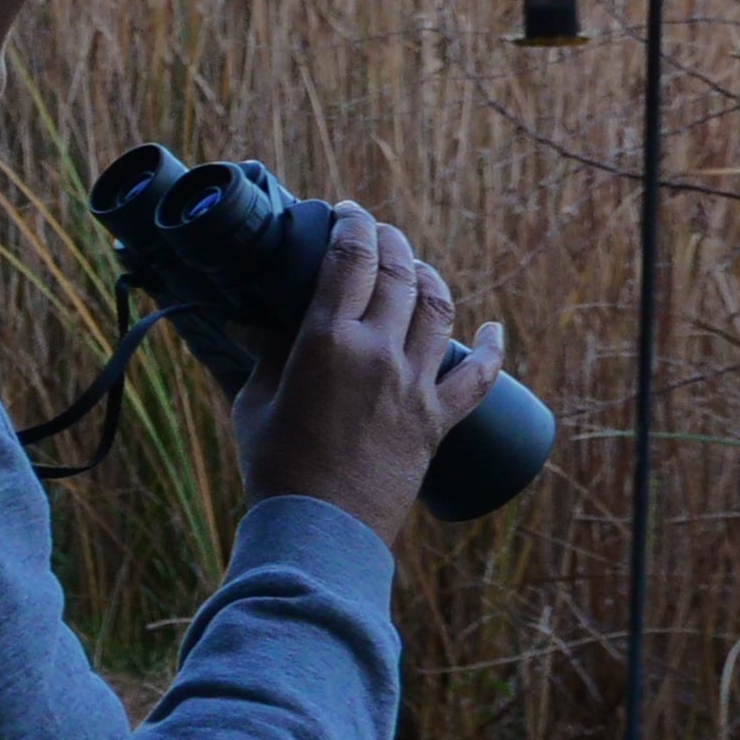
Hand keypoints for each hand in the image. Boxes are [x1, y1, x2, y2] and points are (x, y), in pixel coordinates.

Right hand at [231, 203, 505, 542]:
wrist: (321, 526)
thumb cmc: (275, 466)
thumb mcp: (255, 401)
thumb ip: (261, 354)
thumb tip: (247, 322)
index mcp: (326, 343)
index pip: (349, 261)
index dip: (352, 226)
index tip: (347, 213)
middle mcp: (378, 354)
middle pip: (398, 274)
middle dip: (390, 242)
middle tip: (378, 232)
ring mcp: (413, 385)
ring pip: (439, 310)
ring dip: (429, 278)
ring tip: (417, 267)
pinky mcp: (437, 419)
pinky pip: (479, 377)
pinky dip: (490, 348)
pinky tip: (492, 329)